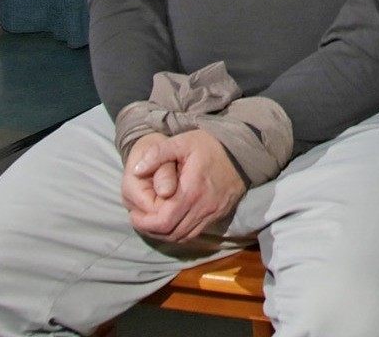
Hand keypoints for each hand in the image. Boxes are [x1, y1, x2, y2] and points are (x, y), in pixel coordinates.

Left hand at [123, 129, 247, 242]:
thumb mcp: (183, 142)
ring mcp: (213, 213)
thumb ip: (158, 153)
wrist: (245, 149)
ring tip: (153, 221)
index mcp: (191, 192)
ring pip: (183, 236)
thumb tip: (136, 170)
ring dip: (165, 233)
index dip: (143, 222)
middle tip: (140, 218)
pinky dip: (180, 231)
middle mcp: (203, 208)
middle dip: (151, 229)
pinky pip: (195, 232)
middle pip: (171, 233)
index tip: (134, 213)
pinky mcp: (220, 214)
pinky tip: (172, 220)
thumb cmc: (211, 145)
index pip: (162, 222)